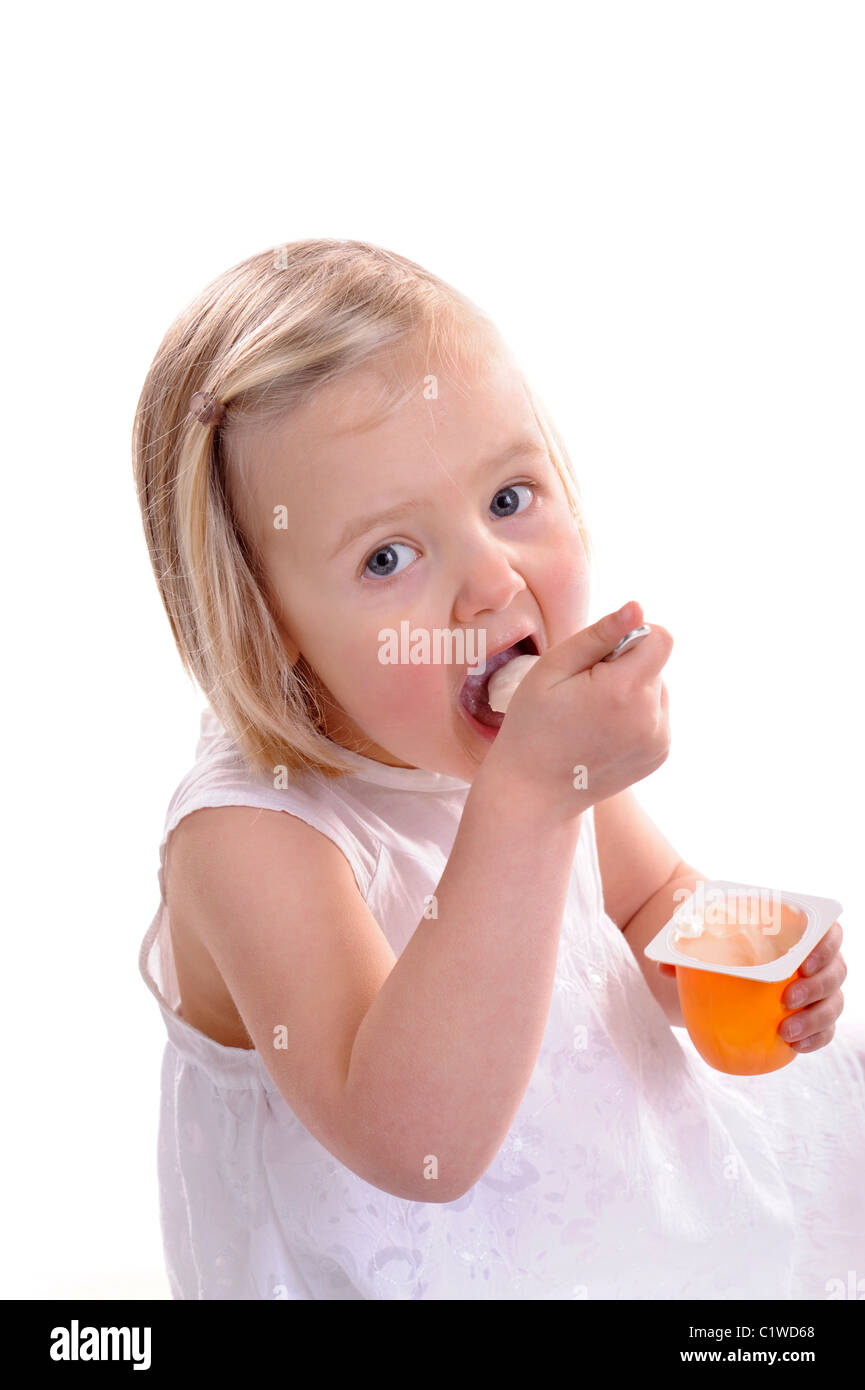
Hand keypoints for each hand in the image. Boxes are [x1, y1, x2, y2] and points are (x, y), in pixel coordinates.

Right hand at [485, 601, 671, 822]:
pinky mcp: (659, 755)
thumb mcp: (552, 670)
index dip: (633, 636)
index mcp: (624, 691)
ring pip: (657, 690)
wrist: (533, 792)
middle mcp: (651, 717)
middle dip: (626, 667)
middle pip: (656, 664)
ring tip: (591, 715)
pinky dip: (635, 715)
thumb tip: (637, 608)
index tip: (602, 655)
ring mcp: (659, 740)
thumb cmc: (533, 725)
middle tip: (583, 692)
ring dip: (631, 691)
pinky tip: (602, 732)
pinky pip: (656, 715)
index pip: (661, 637)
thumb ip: (598, 635)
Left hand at [657, 920, 846, 1052]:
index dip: (825, 945)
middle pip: (837, 970)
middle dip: (819, 986)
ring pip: (834, 1003)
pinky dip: (815, 1039)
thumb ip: (689, 947)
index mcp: (800, 932)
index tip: (803, 961)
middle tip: (788, 998)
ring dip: (817, 1018)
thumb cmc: (724, 944)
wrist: (731, 964)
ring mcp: (820, 990)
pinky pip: (826, 1030)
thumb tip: (665, 966)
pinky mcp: (815, 1016)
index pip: (828, 932)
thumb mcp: (707, 940)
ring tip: (786, 1031)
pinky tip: (795, 1047)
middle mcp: (818, 960)